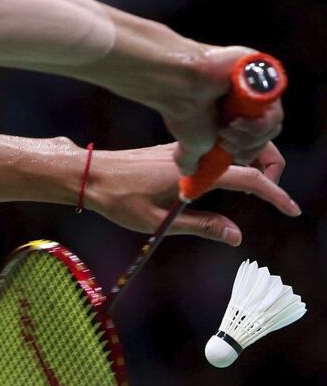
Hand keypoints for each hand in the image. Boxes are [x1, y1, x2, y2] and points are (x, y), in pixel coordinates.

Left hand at [87, 142, 300, 245]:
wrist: (93, 175)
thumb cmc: (120, 200)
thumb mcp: (160, 220)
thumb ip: (201, 226)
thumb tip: (236, 235)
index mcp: (195, 170)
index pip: (249, 178)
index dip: (275, 194)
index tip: (291, 210)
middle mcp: (196, 154)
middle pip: (250, 152)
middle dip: (272, 168)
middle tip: (275, 196)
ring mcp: (188, 150)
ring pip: (234, 150)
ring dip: (254, 165)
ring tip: (260, 193)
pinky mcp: (179, 152)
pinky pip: (217, 152)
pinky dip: (234, 163)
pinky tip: (230, 182)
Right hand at [161, 45, 283, 174]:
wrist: (181, 85)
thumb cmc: (185, 113)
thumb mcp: (192, 147)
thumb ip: (194, 159)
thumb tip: (188, 172)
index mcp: (235, 116)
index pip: (257, 142)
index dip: (250, 156)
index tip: (237, 162)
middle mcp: (247, 101)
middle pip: (267, 136)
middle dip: (247, 147)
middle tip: (225, 143)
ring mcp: (257, 87)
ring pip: (272, 124)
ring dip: (249, 136)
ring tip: (226, 130)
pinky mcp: (265, 74)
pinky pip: (274, 108)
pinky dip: (257, 123)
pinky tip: (237, 121)